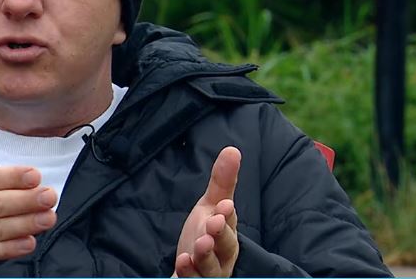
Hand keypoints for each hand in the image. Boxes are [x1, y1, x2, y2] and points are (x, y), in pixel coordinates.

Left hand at [174, 147, 240, 277]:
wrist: (190, 268)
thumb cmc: (204, 234)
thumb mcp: (210, 206)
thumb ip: (221, 182)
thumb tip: (232, 149)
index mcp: (227, 234)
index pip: (230, 224)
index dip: (228, 217)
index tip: (224, 205)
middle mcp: (222, 256)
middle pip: (226, 248)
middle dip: (220, 236)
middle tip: (213, 224)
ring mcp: (209, 272)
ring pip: (212, 268)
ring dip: (206, 257)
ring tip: (198, 245)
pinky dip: (190, 274)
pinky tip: (183, 262)